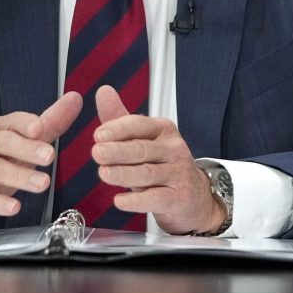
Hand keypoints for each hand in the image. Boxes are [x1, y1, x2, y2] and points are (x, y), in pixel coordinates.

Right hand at [0, 91, 81, 230]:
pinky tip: (15, 207)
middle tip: (49, 156)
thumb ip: (48, 124)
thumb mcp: (20, 143)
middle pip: (1, 143)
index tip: (40, 128)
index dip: (24, 124)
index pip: (10, 122)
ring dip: (19, 176)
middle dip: (25, 148)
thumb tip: (75, 99)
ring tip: (43, 184)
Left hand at [90, 85, 227, 234]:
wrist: (195, 196)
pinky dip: (136, 201)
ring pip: (148, 173)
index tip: (98, 135)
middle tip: (97, 153)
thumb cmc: (164, 166)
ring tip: (104, 174)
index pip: (139, 125)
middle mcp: (173, 149)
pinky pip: (156, 198)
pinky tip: (120, 201)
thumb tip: (103, 91)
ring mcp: (178, 174)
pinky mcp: (179, 198)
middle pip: (142, 149)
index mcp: (163, 130)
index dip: (118, 129)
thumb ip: (120, 119)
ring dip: (123, 174)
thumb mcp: (143, 140)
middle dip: (117, 151)